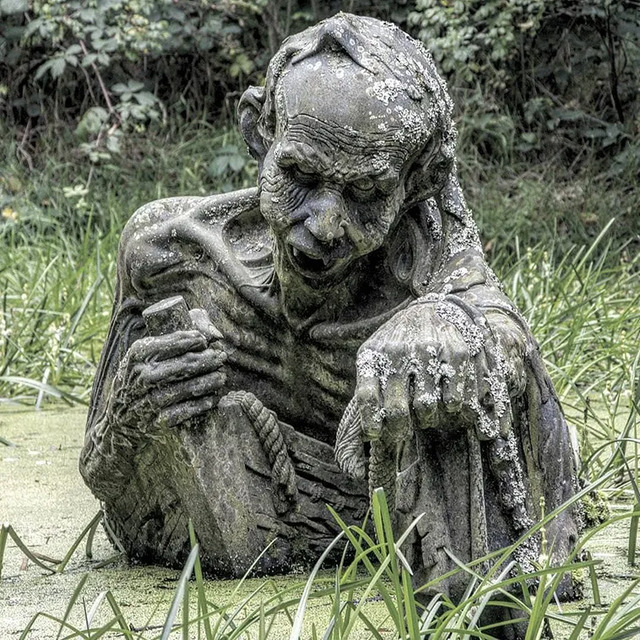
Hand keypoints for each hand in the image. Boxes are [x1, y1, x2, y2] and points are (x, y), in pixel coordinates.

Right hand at [109, 307, 226, 432]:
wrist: (119, 418)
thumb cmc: (139, 377)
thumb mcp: (144, 355)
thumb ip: (171, 340)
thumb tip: (210, 331)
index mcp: (138, 354)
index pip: (171, 342)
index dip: (193, 340)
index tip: (205, 340)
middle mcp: (142, 376)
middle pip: (183, 365)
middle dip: (207, 359)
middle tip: (221, 357)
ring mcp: (148, 400)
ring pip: (187, 388)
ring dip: (209, 381)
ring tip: (221, 376)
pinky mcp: (156, 421)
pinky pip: (185, 412)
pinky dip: (201, 404)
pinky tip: (212, 398)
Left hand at [353, 296, 523, 443]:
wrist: (431, 309)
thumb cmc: (397, 343)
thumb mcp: (375, 355)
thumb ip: (369, 385)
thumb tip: (370, 434)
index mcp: (374, 353)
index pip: (367, 394)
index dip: (370, 422)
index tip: (374, 436)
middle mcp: (399, 350)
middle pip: (397, 410)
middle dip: (399, 429)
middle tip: (402, 432)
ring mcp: (428, 350)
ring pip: (426, 407)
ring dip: (427, 419)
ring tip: (426, 416)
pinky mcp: (456, 352)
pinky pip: (454, 399)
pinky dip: (453, 411)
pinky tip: (449, 406)